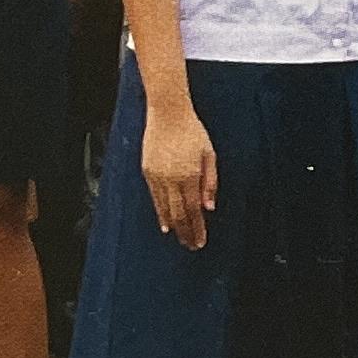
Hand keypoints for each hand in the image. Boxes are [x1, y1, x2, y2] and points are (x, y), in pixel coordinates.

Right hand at [141, 95, 219, 248]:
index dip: (197, 229)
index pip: (193, 211)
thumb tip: (209, 207)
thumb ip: (210, 181)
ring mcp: (157, 177)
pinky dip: (160, 213)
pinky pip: (155, 199)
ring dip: (173, 227)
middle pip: (179, 215)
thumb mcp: (209, 153)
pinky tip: (164, 223)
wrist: (168, 112)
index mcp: (189, 175)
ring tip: (180, 238)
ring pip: (165, 209)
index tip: (200, 241)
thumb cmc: (192, 130)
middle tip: (191, 245)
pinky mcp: (147, 172)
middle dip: (186, 233)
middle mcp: (172, 179)